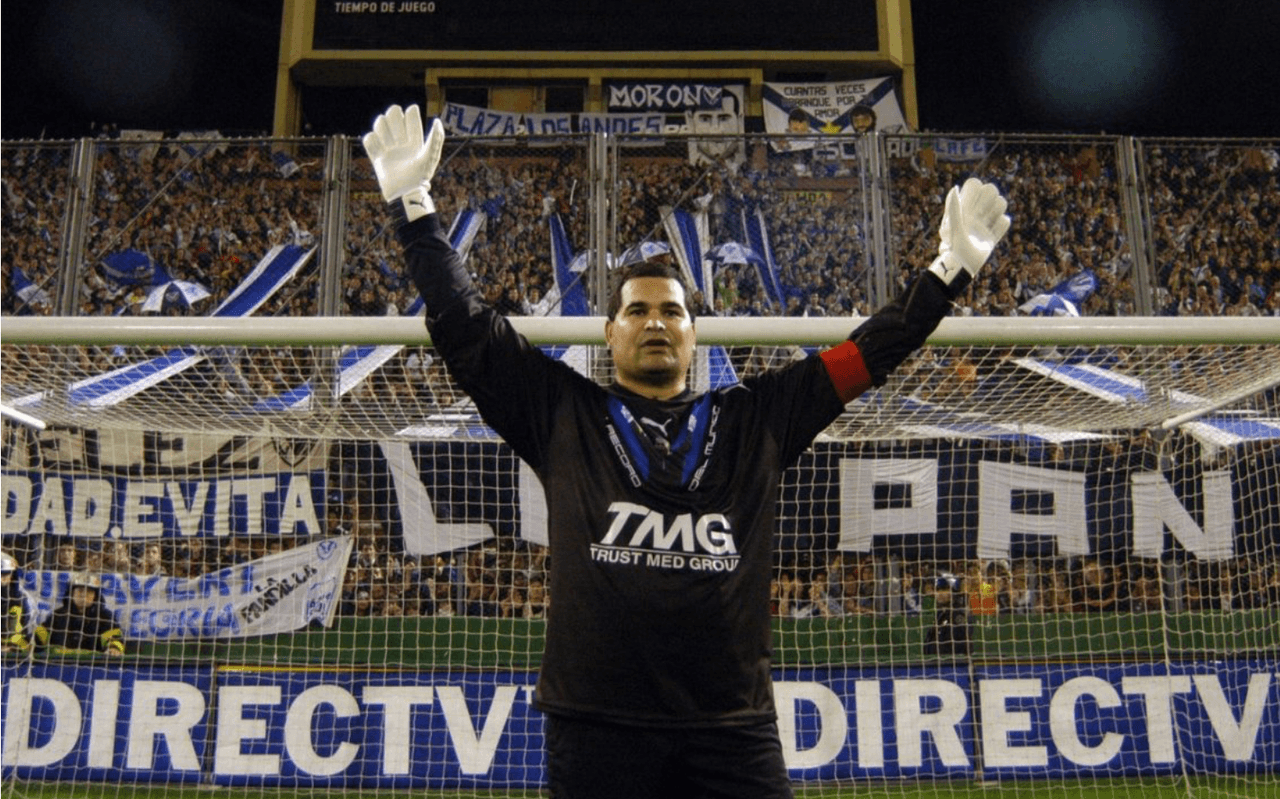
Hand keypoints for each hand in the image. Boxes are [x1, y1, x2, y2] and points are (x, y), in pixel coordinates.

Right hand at [362, 104, 444, 221]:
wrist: (402, 193)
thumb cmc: (419, 177)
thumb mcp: (430, 158)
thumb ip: (435, 139)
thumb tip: (438, 121)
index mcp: (416, 138)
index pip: (410, 114)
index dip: (410, 116)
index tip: (411, 132)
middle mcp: (402, 140)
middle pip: (392, 113)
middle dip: (393, 121)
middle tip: (399, 140)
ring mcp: (388, 146)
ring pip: (379, 122)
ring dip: (382, 132)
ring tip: (389, 147)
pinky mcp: (376, 155)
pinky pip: (368, 138)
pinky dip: (372, 142)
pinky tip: (380, 152)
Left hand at [928, 178, 1010, 292]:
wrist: (962, 269)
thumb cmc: (953, 247)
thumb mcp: (954, 227)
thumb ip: (954, 208)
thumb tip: (955, 188)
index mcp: (962, 208)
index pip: (974, 186)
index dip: (977, 188)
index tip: (974, 201)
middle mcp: (973, 214)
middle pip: (990, 191)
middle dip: (990, 197)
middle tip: (982, 212)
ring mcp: (983, 224)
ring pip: (1000, 204)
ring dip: (999, 208)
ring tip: (989, 220)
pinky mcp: (991, 237)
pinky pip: (1004, 222)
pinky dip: (1003, 224)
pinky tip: (993, 231)